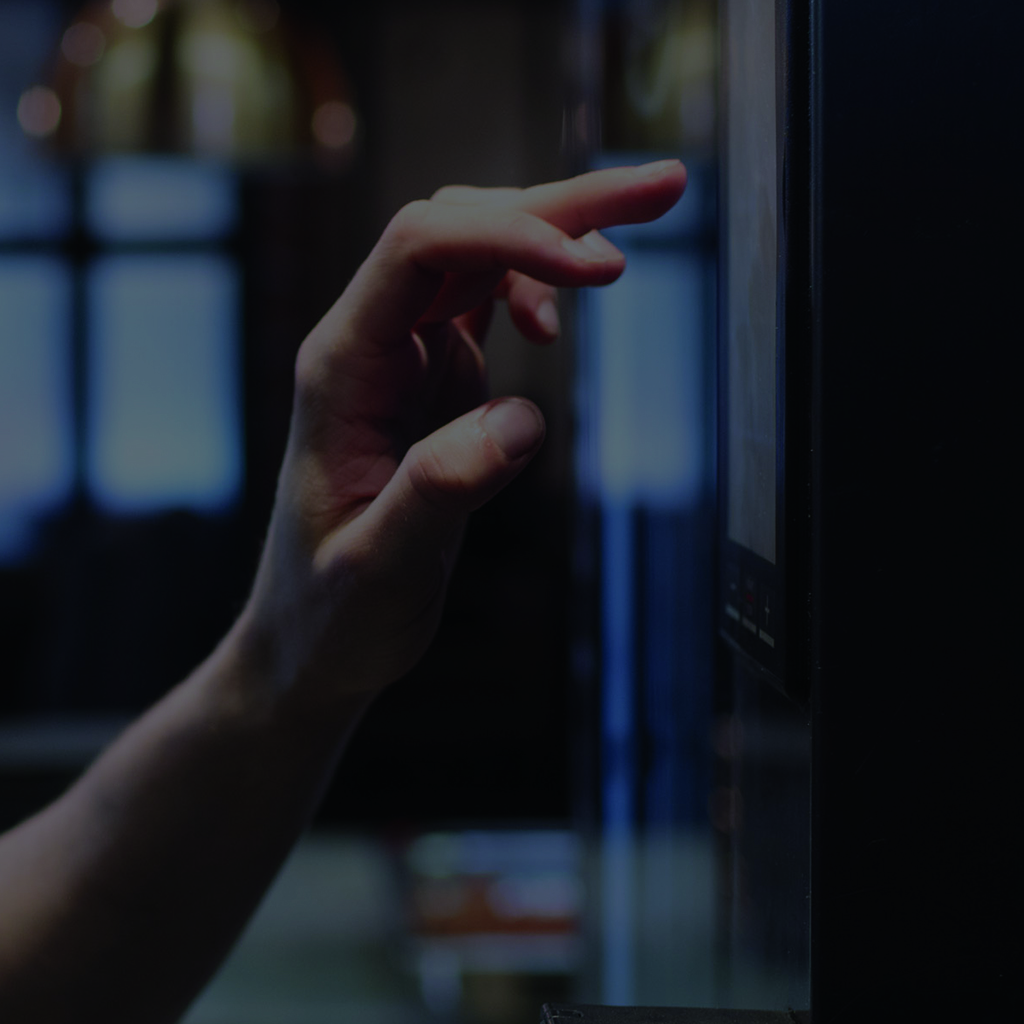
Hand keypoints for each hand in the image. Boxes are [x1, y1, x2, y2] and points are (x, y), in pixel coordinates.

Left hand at [243, 161, 686, 706]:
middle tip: (657, 189)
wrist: (311, 638)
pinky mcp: (432, 381)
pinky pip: (484, 301)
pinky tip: (558, 323)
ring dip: (555, 230)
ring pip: (478, 255)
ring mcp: (402, 359)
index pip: (422, 251)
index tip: (596, 272)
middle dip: (558, 204)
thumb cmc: (330, 609)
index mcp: (343, 369)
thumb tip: (523, 421)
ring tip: (632, 239)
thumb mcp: (380, 567)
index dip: (512, 240)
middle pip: (459, 227)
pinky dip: (535, 288)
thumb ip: (441, 489)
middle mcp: (371, 346)